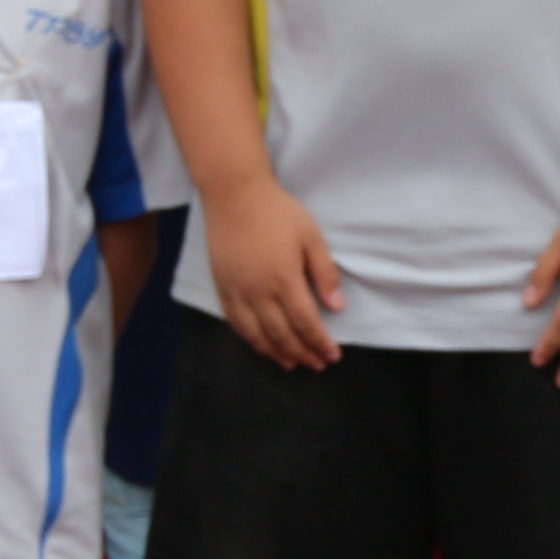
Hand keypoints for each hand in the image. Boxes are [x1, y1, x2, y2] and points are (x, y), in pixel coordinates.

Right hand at [203, 176, 347, 370]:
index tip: (332, 355)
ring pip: (257, 335)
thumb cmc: (277, 212)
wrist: (234, 194)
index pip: (306, 323)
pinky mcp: (222, 287)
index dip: (320, 343)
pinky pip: (236, 323)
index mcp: (285, 279)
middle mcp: (259, 292)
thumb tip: (337, 307)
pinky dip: (251, 340)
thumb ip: (324, 273)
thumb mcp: (311, 236)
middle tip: (317, 364)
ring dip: (277, 353)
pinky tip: (262, 346)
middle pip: (283, 335)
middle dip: (303, 353)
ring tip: (292, 364)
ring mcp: (238, 291)